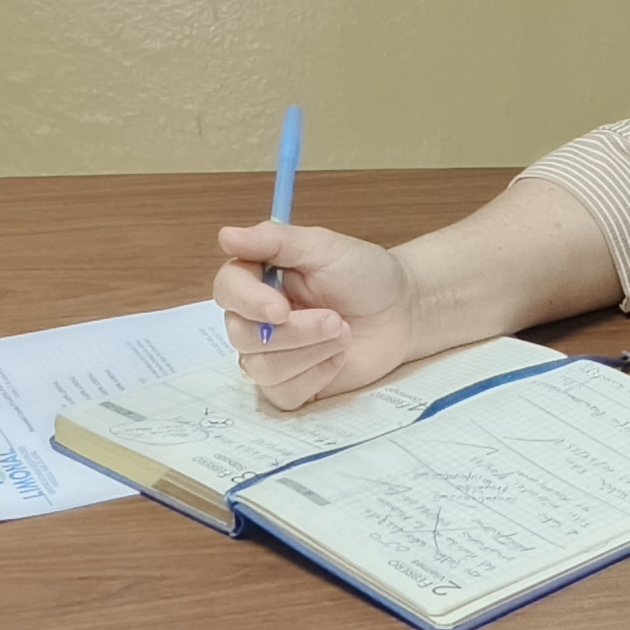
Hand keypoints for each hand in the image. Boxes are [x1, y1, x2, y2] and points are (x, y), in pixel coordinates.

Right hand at [210, 218, 419, 409]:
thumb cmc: (366, 275)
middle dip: (294, 332)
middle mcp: (258, 318)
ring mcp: (273, 354)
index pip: (227, 290)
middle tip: (335, 320)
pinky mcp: (292, 384)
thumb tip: (226, 236)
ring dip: (309, 352)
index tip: (279, 308)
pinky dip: (315, 376)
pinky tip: (338, 358)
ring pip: (261, 368)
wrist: (403, 311)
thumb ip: (275, 241)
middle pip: (242, 335)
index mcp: (260, 279)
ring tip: (343, 333)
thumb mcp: (325, 247)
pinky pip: (283, 394)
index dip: (248, 301)